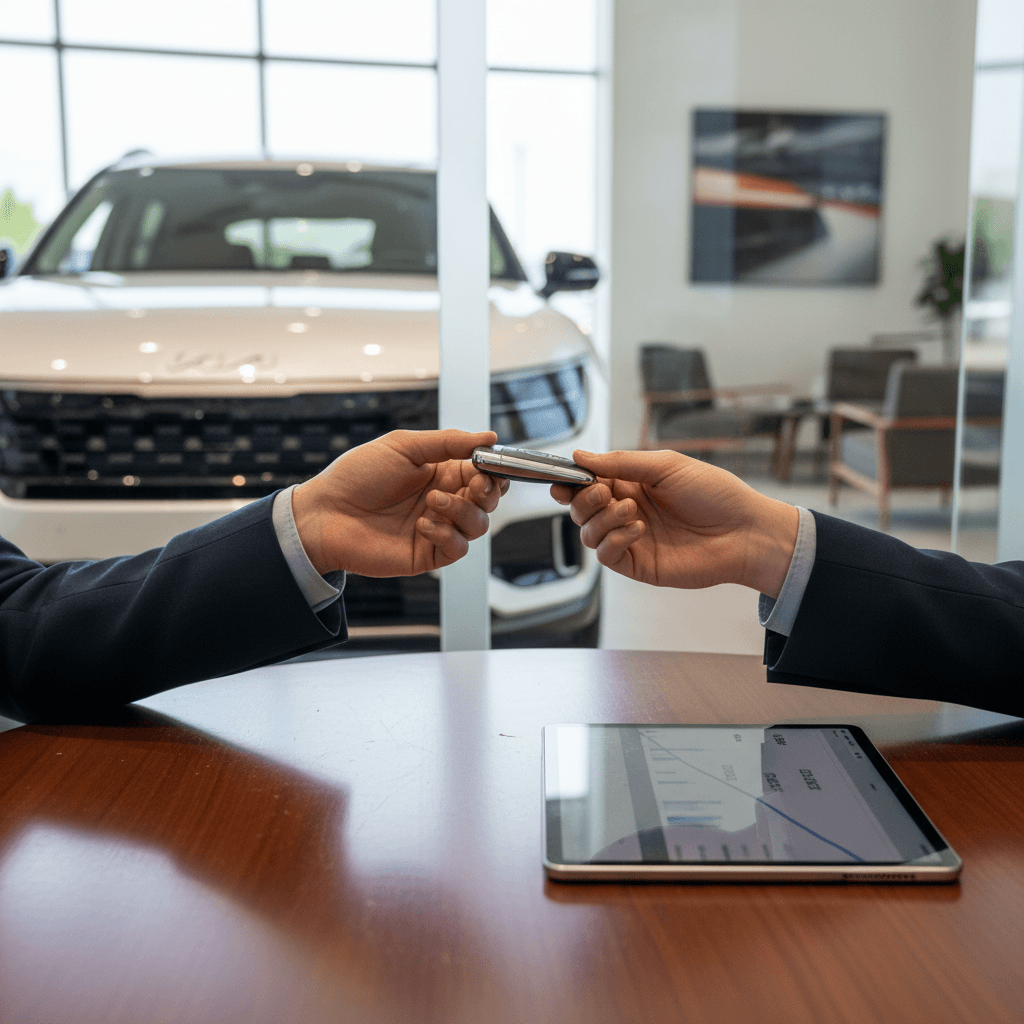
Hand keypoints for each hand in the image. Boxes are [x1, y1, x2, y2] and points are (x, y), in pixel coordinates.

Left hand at [291, 429, 507, 576]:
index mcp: (440, 472)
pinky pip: (458, 548)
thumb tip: (489, 437)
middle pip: (489, 500)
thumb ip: (449, 442)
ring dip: (463, 510)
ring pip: (479, 525)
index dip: (493, 469)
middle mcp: (444, 500)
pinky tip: (422, 524)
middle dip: (489, 491)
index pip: (483, 472)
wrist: (325, 514)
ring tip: (432, 502)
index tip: (490, 464)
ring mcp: (438, 528)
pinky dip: (447, 534)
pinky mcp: (428, 553)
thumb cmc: (357, 476)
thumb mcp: (404, 446)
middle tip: (475, 484)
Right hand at [551, 449, 797, 597]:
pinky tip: (637, 529)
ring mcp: (631, 539)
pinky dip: (613, 539)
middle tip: (604, 493)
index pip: (589, 482)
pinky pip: (606, 555)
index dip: (571, 481)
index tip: (563, 479)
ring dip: (602, 518)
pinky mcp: (638, 564)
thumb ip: (620, 462)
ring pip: (589, 532)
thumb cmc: (714, 493)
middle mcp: (628, 511)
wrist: (745, 532)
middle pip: (582, 508)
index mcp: (633, 484)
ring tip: (631, 510)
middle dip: (584, 499)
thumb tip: (579, 456)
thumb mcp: (665, 465)